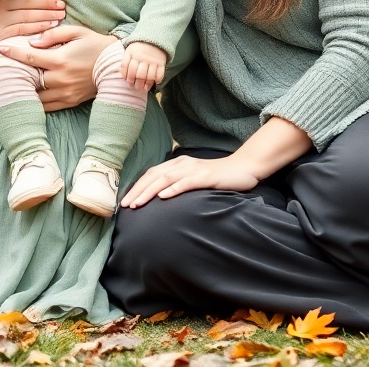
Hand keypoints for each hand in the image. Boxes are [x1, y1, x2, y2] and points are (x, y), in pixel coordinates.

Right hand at [0, 0, 65, 64]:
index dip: (44, 0)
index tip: (58, 1)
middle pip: (29, 9)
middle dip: (48, 8)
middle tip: (64, 9)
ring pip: (26, 20)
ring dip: (45, 19)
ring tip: (59, 18)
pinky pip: (20, 33)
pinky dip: (35, 30)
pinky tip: (47, 29)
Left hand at [0, 23, 116, 110]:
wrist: (115, 67)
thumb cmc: (95, 45)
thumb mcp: (76, 32)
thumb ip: (53, 34)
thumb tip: (34, 42)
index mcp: (60, 59)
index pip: (29, 56)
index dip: (13, 52)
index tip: (0, 49)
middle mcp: (60, 79)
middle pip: (29, 79)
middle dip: (14, 74)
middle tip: (1, 69)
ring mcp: (64, 93)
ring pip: (35, 96)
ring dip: (23, 90)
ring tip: (11, 84)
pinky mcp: (69, 102)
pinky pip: (46, 106)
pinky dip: (35, 102)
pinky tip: (27, 96)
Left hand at [120, 153, 260, 208]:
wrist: (243, 168)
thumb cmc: (216, 177)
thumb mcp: (193, 179)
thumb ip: (178, 183)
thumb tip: (161, 197)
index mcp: (177, 164)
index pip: (151, 174)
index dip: (137, 186)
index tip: (125, 201)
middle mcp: (182, 164)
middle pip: (154, 176)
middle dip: (138, 191)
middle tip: (125, 205)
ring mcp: (194, 169)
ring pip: (166, 179)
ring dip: (149, 191)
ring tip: (138, 203)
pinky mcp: (206, 176)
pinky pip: (186, 182)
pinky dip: (173, 189)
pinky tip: (163, 196)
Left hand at [121, 41, 166, 90]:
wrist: (153, 37)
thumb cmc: (138, 47)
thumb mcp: (129, 50)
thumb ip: (125, 61)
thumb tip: (122, 75)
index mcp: (133, 54)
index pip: (129, 68)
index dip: (128, 78)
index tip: (129, 83)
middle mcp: (143, 58)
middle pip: (139, 74)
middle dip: (137, 84)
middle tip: (136, 88)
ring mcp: (153, 61)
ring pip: (149, 76)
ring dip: (147, 84)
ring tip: (145, 89)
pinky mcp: (161, 62)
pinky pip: (160, 73)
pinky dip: (158, 79)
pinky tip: (155, 83)